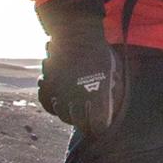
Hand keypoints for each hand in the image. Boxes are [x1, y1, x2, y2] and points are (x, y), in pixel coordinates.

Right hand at [36, 0, 123, 136]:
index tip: (100, 127)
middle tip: (87, 121)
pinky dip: (52, 103)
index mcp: (97, 97)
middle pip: (79, 123)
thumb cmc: (99, 52)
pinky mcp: (47, 85)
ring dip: (68, 114)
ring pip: (62, 115)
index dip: (99, 128)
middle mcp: (77, 99)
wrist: (78, 34)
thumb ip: (113, 91)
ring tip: (73, 109)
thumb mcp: (114, 72)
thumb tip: (115, 105)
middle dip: (84, 124)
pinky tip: (58, 99)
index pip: (98, 125)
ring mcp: (60, 93)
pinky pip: (47, 102)